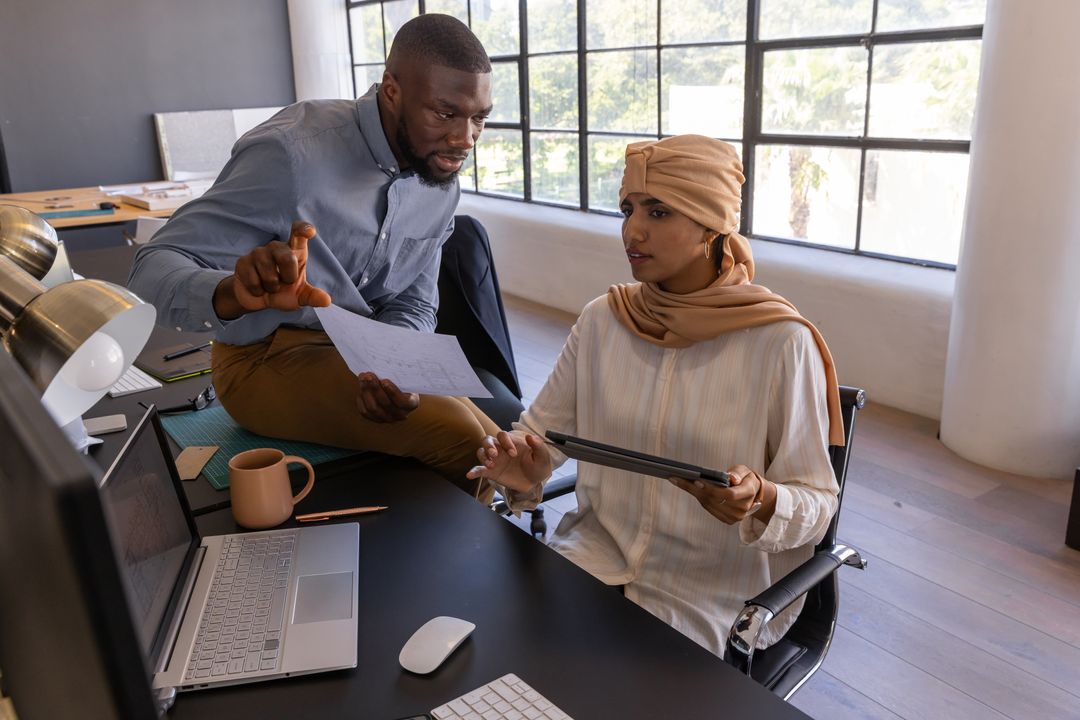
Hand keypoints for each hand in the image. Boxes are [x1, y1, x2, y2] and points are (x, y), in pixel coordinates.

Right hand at [214, 221, 331, 318]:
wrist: (258, 298)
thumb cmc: (283, 291)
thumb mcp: (300, 296)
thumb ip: (313, 296)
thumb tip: (327, 301)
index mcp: (294, 250)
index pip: (298, 233)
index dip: (303, 229)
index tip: (310, 232)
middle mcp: (276, 247)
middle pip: (287, 258)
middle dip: (288, 277)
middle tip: (285, 283)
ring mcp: (258, 252)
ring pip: (269, 274)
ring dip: (271, 287)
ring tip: (270, 286)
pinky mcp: (243, 261)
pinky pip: (254, 281)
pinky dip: (257, 290)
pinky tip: (257, 287)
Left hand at [355, 373, 418, 421]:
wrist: (396, 387)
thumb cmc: (401, 379)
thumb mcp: (404, 377)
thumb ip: (398, 374)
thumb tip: (388, 362)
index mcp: (411, 404)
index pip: (402, 401)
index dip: (393, 392)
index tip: (384, 381)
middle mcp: (400, 414)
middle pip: (385, 403)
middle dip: (375, 388)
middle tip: (368, 375)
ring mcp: (387, 418)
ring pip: (373, 408)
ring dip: (366, 392)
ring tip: (362, 378)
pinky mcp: (375, 418)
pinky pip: (365, 412)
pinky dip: (361, 400)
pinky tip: (361, 388)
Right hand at [465, 431, 550, 493]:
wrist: (534, 483)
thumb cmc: (538, 466)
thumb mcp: (542, 457)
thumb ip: (538, 446)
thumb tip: (530, 436)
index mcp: (512, 442)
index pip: (502, 435)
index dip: (506, 442)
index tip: (514, 454)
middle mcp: (501, 449)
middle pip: (487, 440)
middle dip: (489, 446)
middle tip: (495, 455)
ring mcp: (495, 460)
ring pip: (481, 452)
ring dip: (484, 457)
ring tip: (491, 465)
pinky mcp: (491, 472)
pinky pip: (479, 470)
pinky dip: (473, 471)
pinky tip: (470, 474)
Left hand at [668, 464, 773, 524]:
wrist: (753, 494)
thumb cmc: (746, 478)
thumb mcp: (745, 471)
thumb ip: (738, 473)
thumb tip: (731, 478)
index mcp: (748, 494)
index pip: (729, 494)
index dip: (712, 489)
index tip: (697, 481)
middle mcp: (742, 509)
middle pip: (714, 499)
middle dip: (694, 488)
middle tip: (677, 477)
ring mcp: (734, 517)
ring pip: (708, 504)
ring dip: (693, 492)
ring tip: (677, 480)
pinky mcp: (727, 520)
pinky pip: (709, 508)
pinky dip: (698, 497)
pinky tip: (688, 487)